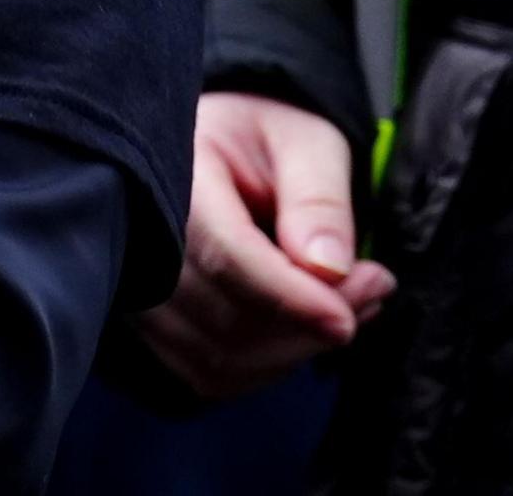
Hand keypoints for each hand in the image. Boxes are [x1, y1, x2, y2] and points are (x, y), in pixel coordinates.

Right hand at [138, 90, 396, 399]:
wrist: (225, 145)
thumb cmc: (266, 136)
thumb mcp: (306, 141)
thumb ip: (318, 198)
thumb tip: (329, 270)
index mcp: (175, 174)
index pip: (224, 255)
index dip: (289, 298)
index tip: (347, 318)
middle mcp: (141, 236)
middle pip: (222, 318)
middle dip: (306, 326)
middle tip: (374, 287)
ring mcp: (139, 286)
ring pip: (217, 357)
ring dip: (294, 352)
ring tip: (350, 305)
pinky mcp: (153, 324)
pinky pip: (209, 375)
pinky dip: (267, 368)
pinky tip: (305, 329)